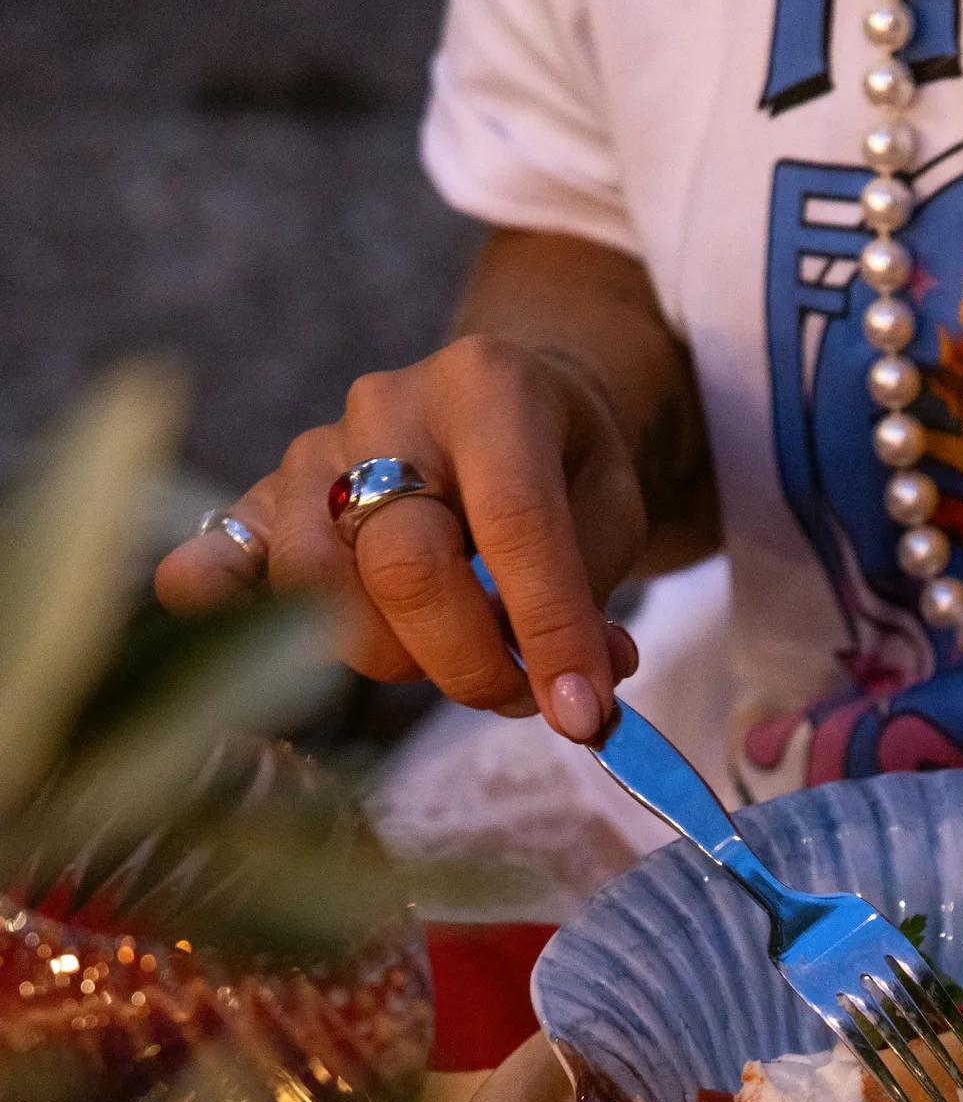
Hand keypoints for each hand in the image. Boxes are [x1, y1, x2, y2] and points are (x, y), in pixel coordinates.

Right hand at [154, 336, 645, 739]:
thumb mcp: (610, 510)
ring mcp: (314, 454)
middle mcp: (387, 410)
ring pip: (320, 587)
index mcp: (488, 389)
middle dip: (467, 659)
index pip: (514, 521)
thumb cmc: (558, 465)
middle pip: (403, 563)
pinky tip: (212, 621)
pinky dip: (214, 599)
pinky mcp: (265, 501)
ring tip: (447, 655)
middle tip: (514, 692)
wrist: (499, 405)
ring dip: (391, 657)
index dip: (550, 631)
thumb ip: (591, 597)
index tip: (581, 713)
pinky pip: (222, 556)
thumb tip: (577, 696)